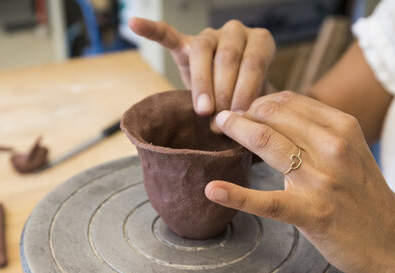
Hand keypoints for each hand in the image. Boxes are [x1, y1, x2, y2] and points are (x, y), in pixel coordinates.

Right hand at [129, 17, 275, 119]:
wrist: (233, 95)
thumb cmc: (247, 99)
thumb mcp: (256, 102)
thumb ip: (248, 109)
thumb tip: (234, 126)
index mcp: (260, 42)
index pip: (253, 61)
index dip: (246, 89)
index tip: (239, 114)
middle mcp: (236, 32)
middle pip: (228, 56)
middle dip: (224, 91)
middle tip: (219, 119)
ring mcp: (210, 35)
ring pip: (203, 51)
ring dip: (202, 83)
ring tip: (203, 110)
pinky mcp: (186, 42)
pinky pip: (167, 34)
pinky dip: (151, 30)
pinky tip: (134, 23)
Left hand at [205, 91, 394, 272]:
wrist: (392, 241)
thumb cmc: (360, 193)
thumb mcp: (346, 150)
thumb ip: (314, 131)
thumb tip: (270, 114)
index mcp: (342, 126)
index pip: (288, 100)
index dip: (256, 101)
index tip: (240, 109)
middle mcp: (334, 146)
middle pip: (273, 115)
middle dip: (241, 113)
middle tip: (222, 119)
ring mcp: (323, 180)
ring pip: (267, 143)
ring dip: (236, 131)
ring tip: (217, 128)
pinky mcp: (313, 213)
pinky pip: (267, 201)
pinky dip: (236, 195)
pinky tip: (212, 190)